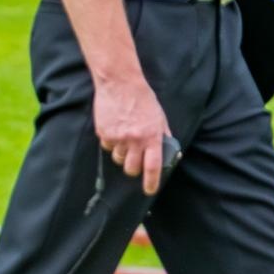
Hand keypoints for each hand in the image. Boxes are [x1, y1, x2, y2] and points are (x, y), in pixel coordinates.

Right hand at [93, 74, 171, 194]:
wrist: (120, 83)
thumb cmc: (142, 98)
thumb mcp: (159, 117)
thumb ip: (163, 135)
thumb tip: (169, 152)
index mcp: (152, 136)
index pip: (153, 166)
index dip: (152, 182)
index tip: (150, 190)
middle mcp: (135, 139)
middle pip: (131, 168)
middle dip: (133, 169)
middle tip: (134, 161)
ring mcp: (118, 137)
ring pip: (118, 158)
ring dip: (122, 153)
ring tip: (124, 137)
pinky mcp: (104, 133)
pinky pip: (107, 146)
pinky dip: (111, 141)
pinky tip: (115, 128)